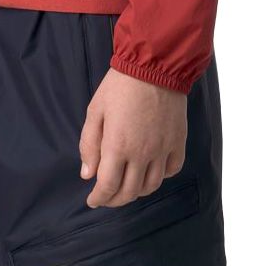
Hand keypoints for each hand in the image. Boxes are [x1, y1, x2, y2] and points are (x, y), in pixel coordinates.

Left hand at [79, 67, 186, 207]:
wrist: (154, 65)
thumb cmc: (120, 85)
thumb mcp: (95, 109)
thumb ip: (89, 144)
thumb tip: (87, 174)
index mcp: (118, 146)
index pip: (108, 186)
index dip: (98, 198)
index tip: (92, 200)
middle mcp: (142, 153)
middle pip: (129, 192)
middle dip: (114, 200)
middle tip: (106, 197)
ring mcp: (162, 149)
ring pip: (151, 186)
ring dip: (137, 191)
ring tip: (127, 185)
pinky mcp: (178, 142)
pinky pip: (171, 170)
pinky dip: (160, 176)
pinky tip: (151, 170)